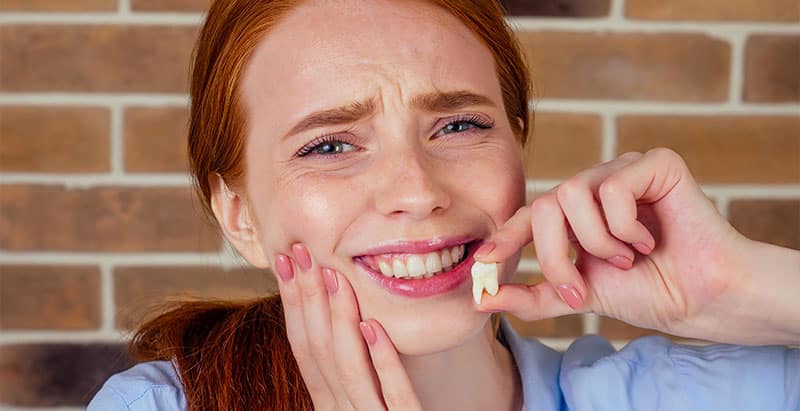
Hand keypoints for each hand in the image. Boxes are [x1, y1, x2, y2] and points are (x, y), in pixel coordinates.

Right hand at [272, 242, 422, 409]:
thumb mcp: (361, 398)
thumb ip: (346, 368)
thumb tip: (328, 315)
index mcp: (328, 404)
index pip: (303, 348)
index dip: (291, 303)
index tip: (286, 260)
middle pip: (318, 353)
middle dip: (307, 299)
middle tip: (301, 253)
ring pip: (349, 371)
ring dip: (340, 320)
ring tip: (336, 278)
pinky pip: (396, 397)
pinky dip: (384, 362)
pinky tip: (376, 327)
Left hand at [474, 148, 751, 340]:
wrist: (699, 299)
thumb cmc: (647, 292)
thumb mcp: (579, 295)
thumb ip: (533, 296)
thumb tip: (484, 300)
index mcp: (574, 215)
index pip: (528, 216)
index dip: (504, 238)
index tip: (483, 265)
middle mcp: (594, 187)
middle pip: (544, 205)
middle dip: (555, 256)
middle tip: (580, 289)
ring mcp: (622, 171)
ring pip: (572, 194)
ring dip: (597, 242)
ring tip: (628, 258)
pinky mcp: (654, 163)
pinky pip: (612, 189)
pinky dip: (625, 227)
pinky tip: (650, 239)